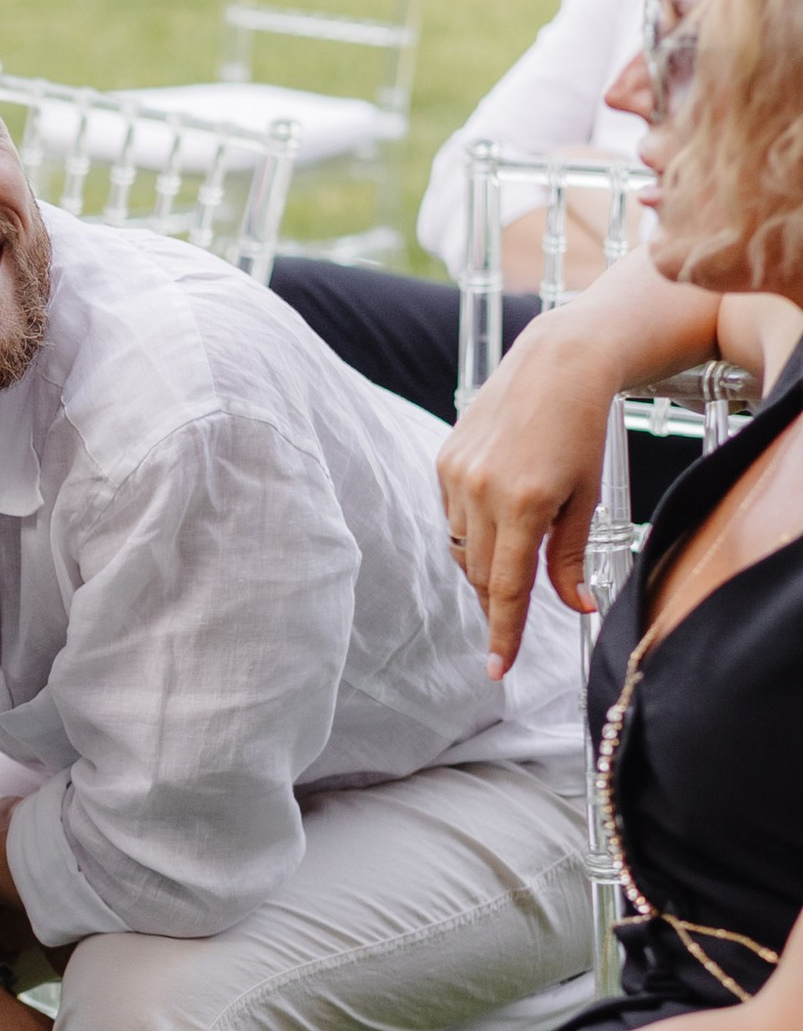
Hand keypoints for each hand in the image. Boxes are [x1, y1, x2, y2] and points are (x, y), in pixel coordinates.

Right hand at [437, 321, 623, 678]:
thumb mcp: (586, 497)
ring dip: (483, 564)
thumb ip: (571, 556)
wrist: (558, 362)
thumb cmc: (582, 429)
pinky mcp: (443, 460)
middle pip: (479, 574)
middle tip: (510, 619)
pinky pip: (452, 516)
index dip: (504, 632)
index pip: (506, 587)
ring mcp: (456, 474)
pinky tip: (496, 513)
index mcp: (524, 504)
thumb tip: (576, 607)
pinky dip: (472, 529)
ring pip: (461, 547)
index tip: (498, 668)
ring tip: (509, 556)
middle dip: (494, 601)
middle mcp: (482, 491)